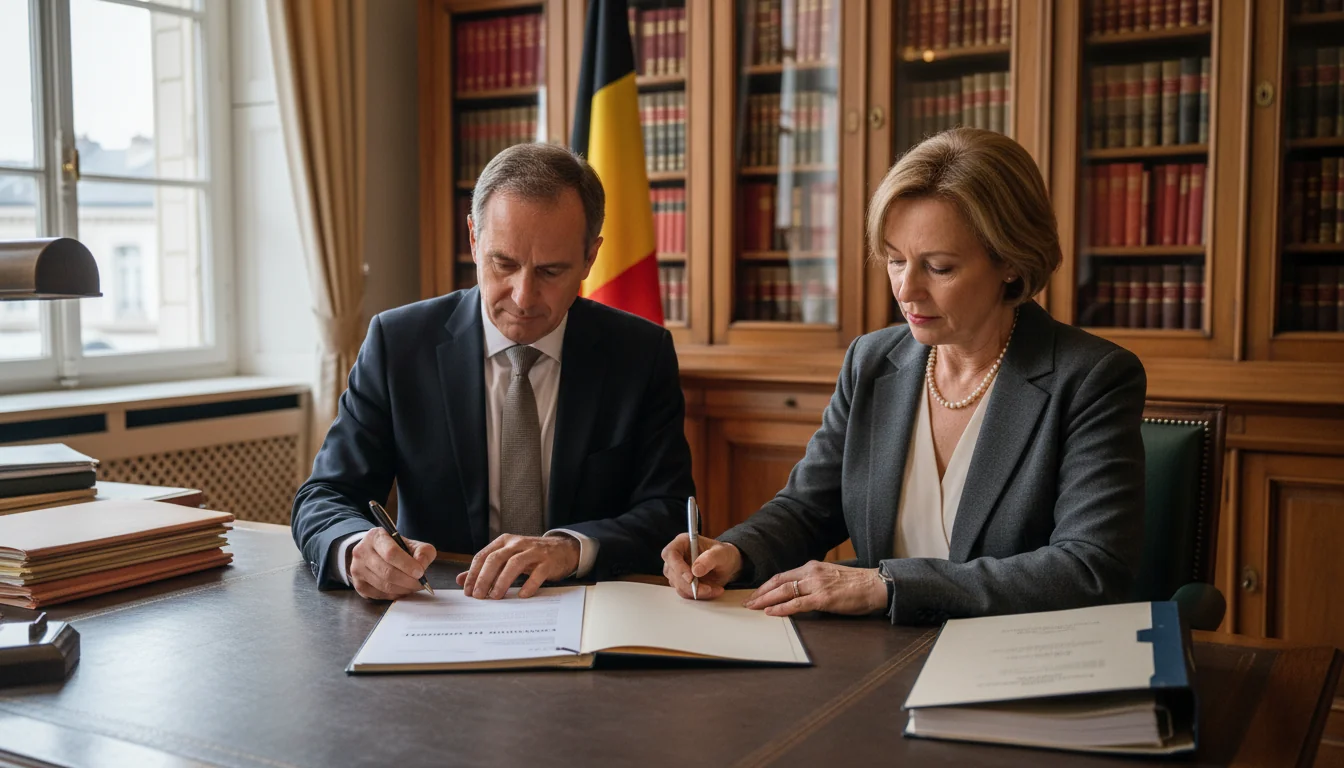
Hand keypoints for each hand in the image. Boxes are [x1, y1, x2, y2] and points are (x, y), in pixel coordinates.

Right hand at [349, 528, 436, 600]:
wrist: (374, 553)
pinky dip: (394, 595)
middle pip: (387, 572)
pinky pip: (379, 594)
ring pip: (384, 585)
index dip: (407, 565)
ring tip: (413, 586)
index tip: (420, 572)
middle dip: (408, 581)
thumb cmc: (395, 549)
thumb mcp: (411, 544)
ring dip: (403, 589)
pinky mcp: (358, 584)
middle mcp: (362, 552)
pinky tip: (402, 589)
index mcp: (375, 537)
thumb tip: (422, 564)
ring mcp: (357, 569)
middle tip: (420, 583)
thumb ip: (423, 551)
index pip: (391, 553)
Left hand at [455, 534, 579, 598]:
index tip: (467, 590)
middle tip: (478, 595)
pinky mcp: (547, 562)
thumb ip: (485, 568)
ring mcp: (534, 552)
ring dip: (502, 581)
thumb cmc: (530, 556)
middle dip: (484, 578)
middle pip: (496, 559)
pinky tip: (522, 595)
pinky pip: (537, 573)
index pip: (483, 556)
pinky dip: (528, 585)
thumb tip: (461, 579)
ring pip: (514, 564)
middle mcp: (517, 543)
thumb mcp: (507, 558)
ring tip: (495, 596)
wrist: (562, 549)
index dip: (473, 573)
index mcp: (504, 542)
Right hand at [660, 533, 742, 600]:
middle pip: (673, 573)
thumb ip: (709, 559)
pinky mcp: (681, 582)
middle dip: (690, 585)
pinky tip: (711, 590)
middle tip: (708, 588)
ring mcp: (676, 570)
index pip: (670, 553)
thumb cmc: (723, 554)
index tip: (691, 578)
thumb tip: (696, 570)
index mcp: (682, 542)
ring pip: (679, 585)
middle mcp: (676, 556)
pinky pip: (685, 592)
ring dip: (697, 591)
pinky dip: (698, 594)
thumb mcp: (721, 553)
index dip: (678, 567)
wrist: (727, 565)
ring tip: (714, 589)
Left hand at [743, 560, 886, 616]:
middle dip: (760, 593)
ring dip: (765, 600)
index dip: (766, 585)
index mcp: (811, 567)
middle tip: (747, 602)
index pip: (782, 576)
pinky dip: (782, 608)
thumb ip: (812, 582)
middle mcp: (811, 573)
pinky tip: (771, 612)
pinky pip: (797, 604)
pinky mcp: (823, 598)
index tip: (755, 594)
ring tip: (753, 607)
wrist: (875, 585)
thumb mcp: (829, 577)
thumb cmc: (855, 584)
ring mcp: (817, 585)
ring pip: (784, 591)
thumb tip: (796, 594)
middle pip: (778, 582)